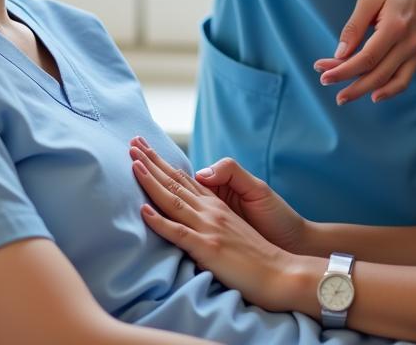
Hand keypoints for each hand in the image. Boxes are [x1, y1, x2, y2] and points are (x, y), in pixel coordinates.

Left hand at [129, 137, 305, 310]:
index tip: (145, 149)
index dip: (163, 163)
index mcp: (217, 206)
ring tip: (133, 164)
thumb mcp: (237, 227)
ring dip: (151, 181)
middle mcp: (211, 211)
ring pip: (173, 199)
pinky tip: (144, 212)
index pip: (184, 178)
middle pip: (175, 181)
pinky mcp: (209, 248)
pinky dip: (160, 221)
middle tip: (132, 143)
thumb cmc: (262, 254)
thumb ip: (215, 216)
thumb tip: (193, 210)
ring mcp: (209, 228)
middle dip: (151, 162)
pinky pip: (180, 233)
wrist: (284, 272)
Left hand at [315, 0, 415, 103]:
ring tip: (344, 96)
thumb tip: (340, 54)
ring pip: (389, 81)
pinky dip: (389, 91)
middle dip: (350, 84)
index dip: (343, 70)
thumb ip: (355, 26)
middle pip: (377, 74)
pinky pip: (404, 80)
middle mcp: (409, 44)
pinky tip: (373, 95)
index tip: (324, 75)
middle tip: (326, 83)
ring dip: (365, 90)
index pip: (366, 58)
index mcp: (395, 27)